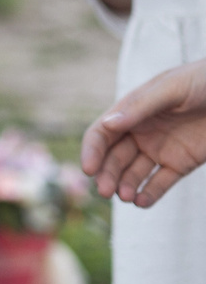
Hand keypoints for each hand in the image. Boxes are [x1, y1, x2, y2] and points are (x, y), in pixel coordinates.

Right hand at [82, 58, 205, 206]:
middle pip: (115, 158)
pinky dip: (151, 194)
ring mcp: (159, 149)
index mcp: (131, 111)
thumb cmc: (201, 81)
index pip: (102, 134)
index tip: (89, 169)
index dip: (92, 151)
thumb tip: (108, 125)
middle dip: (107, 174)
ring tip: (126, 197)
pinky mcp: (180, 163)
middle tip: (105, 191)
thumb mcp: (171, 89)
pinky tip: (142, 202)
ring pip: (134, 173)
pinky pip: (161, 183)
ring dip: (126, 186)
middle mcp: (140, 133)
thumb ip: (141, 106)